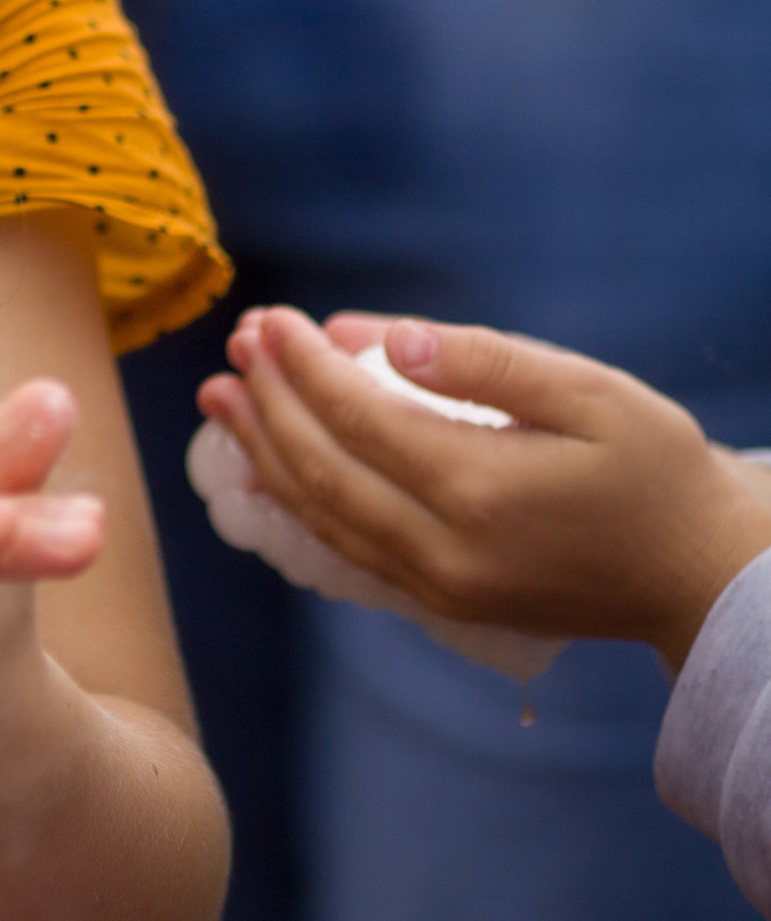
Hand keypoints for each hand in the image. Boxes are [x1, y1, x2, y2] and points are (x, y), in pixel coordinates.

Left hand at [200, 308, 770, 671]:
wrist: (697, 572)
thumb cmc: (652, 467)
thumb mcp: (586, 391)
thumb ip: (482, 362)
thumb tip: (385, 340)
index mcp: (480, 491)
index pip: (357, 419)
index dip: (303, 365)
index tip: (271, 317)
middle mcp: (446, 551)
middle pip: (323, 469)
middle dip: (269, 401)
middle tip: (236, 342)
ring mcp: (441, 587)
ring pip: (324, 516)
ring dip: (265, 452)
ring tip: (223, 397)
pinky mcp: (444, 603)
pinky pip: (349, 550)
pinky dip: (298, 503)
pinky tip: (268, 469)